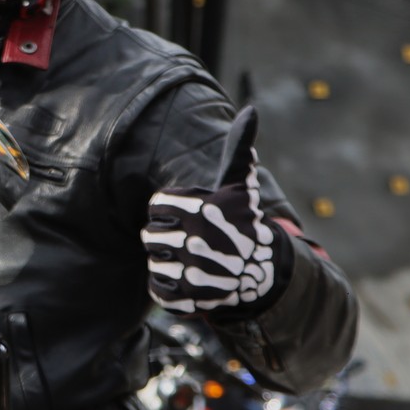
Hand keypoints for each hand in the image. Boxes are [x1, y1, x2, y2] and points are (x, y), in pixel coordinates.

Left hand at [143, 106, 281, 313]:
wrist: (260, 273)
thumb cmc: (242, 224)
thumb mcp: (239, 187)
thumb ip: (238, 150)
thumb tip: (251, 110)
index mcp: (201, 210)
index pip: (157, 205)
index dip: (170, 211)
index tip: (190, 217)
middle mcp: (196, 239)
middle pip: (149, 235)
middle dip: (166, 237)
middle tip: (189, 241)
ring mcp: (192, 271)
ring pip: (153, 262)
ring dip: (168, 262)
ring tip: (191, 261)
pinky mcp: (188, 298)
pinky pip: (156, 290)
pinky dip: (167, 287)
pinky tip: (188, 280)